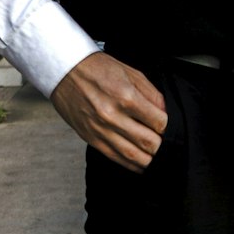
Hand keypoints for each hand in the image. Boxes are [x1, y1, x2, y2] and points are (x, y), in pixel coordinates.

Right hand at [51, 51, 167, 171]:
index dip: (169, 128)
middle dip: (162, 145)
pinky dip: (132, 164)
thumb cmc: (96, 69)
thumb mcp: (131, 73)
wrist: (64, 71)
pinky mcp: (92, 139)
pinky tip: (141, 163)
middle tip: (166, 142)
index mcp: (126, 97)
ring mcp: (101, 130)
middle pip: (148, 143)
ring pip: (133, 156)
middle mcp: (113, 117)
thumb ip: (152, 94)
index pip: (159, 123)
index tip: (169, 128)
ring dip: (150, 160)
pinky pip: (116, 158)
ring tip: (157, 156)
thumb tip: (166, 112)